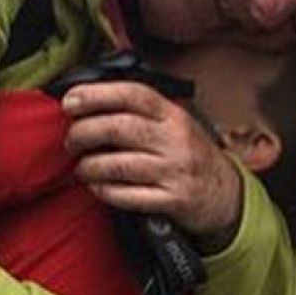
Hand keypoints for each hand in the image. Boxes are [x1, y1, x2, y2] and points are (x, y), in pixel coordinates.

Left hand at [61, 81, 241, 245]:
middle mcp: (175, 140)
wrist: (224, 193)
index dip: (96, 95)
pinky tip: (97, 186)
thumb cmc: (189, 153)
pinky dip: (105, 191)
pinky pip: (128, 196)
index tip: (70, 101)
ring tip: (81, 167)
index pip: (132, 94)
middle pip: (120, 128)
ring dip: (90, 166)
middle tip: (71, 141)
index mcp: (172, 114)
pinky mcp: (172, 200)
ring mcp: (175, 171)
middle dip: (84, 132)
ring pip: (119, 165)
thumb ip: (139, 110)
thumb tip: (88, 99)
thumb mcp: (174, 122)